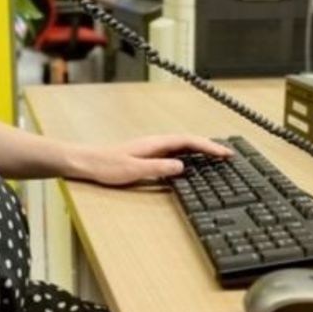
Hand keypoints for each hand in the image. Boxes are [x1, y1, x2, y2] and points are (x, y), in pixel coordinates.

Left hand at [68, 135, 233, 186]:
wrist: (84, 162)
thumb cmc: (104, 165)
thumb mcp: (133, 169)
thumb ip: (157, 167)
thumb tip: (181, 166)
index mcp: (155, 143)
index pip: (189, 141)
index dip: (208, 147)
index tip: (225, 153)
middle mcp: (155, 143)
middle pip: (189, 141)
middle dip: (210, 147)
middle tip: (227, 156)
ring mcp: (151, 149)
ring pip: (182, 146)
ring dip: (200, 151)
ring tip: (216, 158)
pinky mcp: (146, 156)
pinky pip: (174, 153)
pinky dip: (188, 156)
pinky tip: (190, 165)